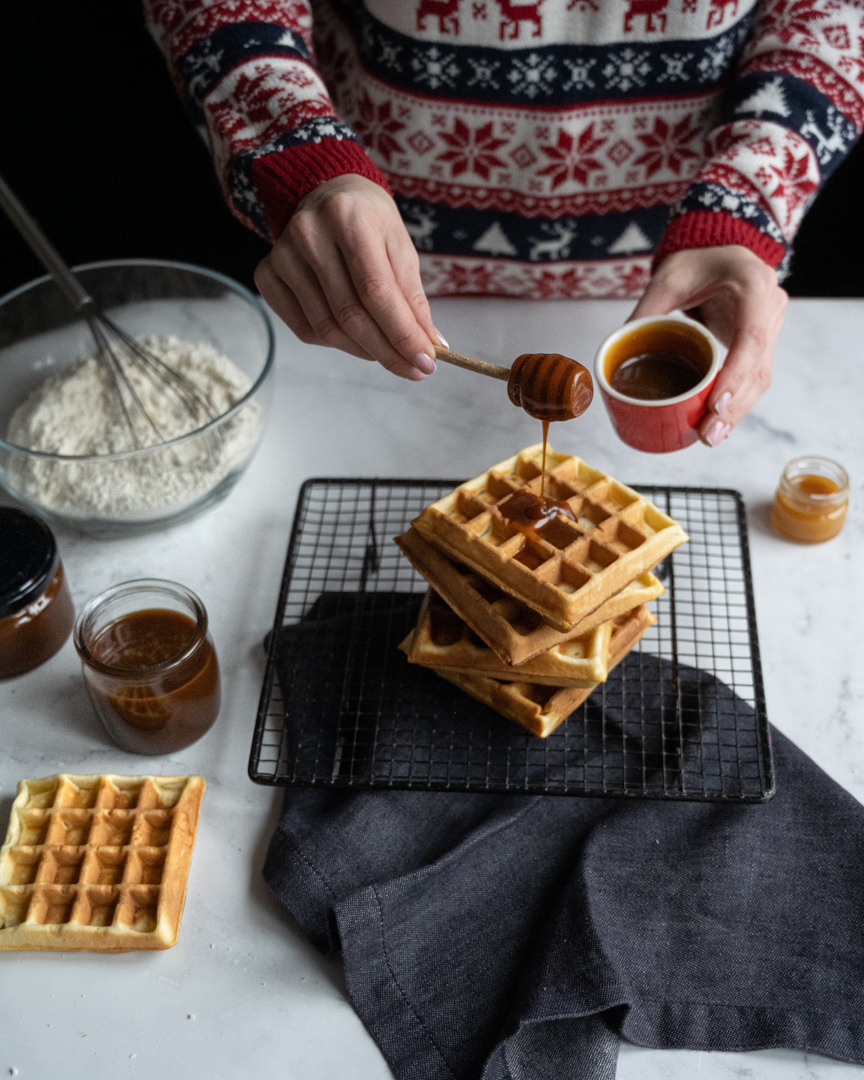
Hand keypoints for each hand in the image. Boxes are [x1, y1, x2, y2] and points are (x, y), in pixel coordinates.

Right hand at [253, 174, 441, 380]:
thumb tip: (430, 344)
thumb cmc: (369, 221)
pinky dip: (335, 343)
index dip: (402, 334)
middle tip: (413, 369)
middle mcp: (308, 233)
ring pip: (326, 329)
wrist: (325, 193)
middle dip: (387, 351)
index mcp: (348, 218)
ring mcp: (281, 255)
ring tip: (386, 351)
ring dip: (363, 350)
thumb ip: (413, 296)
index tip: (426, 362)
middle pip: (349, 315)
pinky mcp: (266, 274)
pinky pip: (304, 328)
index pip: (376, 292)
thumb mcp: (400, 247)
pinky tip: (354, 337)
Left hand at [629, 245, 787, 444]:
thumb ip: (645, 313)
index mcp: (753, 285)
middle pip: (758, 368)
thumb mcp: (666, 279)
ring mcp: (771, 326)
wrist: (720, 251)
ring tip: (709, 437)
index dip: (735, 375)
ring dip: (736, 412)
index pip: (751, 338)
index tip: (714, 405)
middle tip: (707, 435)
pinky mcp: (763, 343)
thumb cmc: (695, 262)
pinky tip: (719, 425)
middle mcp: (771, 307)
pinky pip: (754, 377)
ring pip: (760, 378)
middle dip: (733, 407)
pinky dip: (736, 402)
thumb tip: (616, 352)